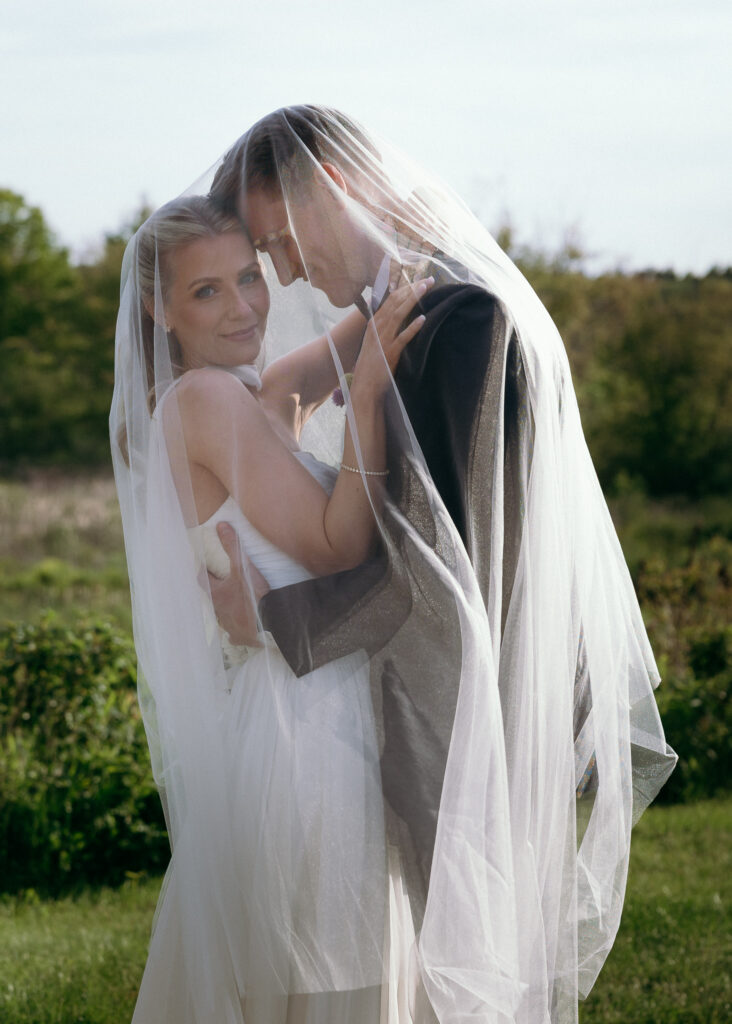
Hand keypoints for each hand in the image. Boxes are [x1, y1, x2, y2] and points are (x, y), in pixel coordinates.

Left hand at [206, 522, 269, 646]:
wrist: (270, 623)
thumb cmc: (253, 595)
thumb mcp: (243, 567)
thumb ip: (232, 546)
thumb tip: (220, 525)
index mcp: (216, 593)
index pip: (202, 579)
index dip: (204, 571)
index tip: (206, 566)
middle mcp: (218, 610)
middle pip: (212, 598)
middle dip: (216, 591)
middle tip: (222, 584)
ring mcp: (228, 625)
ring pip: (221, 617)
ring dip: (225, 610)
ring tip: (232, 606)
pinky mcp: (239, 636)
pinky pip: (233, 636)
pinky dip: (235, 633)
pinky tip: (238, 632)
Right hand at [352, 278, 432, 397]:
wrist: (364, 386)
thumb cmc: (372, 365)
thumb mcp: (376, 341)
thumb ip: (385, 327)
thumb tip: (396, 315)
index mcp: (374, 324)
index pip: (390, 299)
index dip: (405, 288)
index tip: (419, 280)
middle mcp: (377, 328)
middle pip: (395, 302)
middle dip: (412, 289)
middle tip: (428, 280)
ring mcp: (383, 340)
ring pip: (398, 314)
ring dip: (412, 300)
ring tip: (425, 289)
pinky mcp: (389, 353)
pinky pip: (402, 338)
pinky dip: (412, 328)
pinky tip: (423, 319)